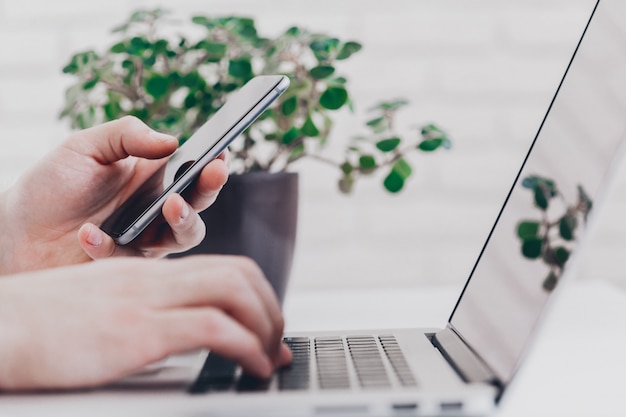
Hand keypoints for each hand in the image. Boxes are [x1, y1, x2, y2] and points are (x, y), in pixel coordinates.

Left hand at [0, 116, 228, 273]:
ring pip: (184, 237)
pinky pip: (132, 259)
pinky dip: (109, 246)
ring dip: (184, 221)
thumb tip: (171, 141)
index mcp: (153, 178)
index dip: (212, 162)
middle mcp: (157, 209)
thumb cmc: (53, 185)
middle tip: (212, 174)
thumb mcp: (85, 146)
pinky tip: (88, 233)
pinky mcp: (127, 268)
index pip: (192, 169)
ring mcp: (146, 240)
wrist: (17, 231)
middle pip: (199, 203)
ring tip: (170, 204)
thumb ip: (126, 136)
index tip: (221, 153)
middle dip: (210, 188)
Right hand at [0, 255, 291, 390]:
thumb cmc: (41, 324)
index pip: (222, 266)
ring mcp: (146, 301)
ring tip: (270, 356)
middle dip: (271, 307)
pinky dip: (247, 346)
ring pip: (234, 291)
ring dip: (266, 325)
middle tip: (277, 341)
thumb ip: (144, 310)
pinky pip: (213, 327)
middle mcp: (153, 279)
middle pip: (239, 273)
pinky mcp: (137, 331)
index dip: (257, 293)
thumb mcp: (103, 306)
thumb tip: (179, 334)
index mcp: (147, 272)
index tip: (267, 324)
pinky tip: (253, 367)